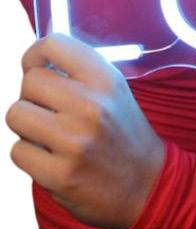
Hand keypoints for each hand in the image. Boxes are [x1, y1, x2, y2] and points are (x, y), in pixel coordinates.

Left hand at [6, 33, 164, 228]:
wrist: (146, 183)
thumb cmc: (122, 133)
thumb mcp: (114, 92)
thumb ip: (79, 74)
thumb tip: (34, 60)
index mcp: (106, 80)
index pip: (54, 45)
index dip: (35, 54)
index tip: (36, 66)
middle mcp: (91, 105)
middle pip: (29, 81)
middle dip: (33, 96)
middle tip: (49, 110)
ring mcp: (75, 141)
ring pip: (16, 114)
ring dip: (27, 125)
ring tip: (50, 134)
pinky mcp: (60, 174)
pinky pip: (17, 151)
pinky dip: (29, 155)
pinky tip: (51, 157)